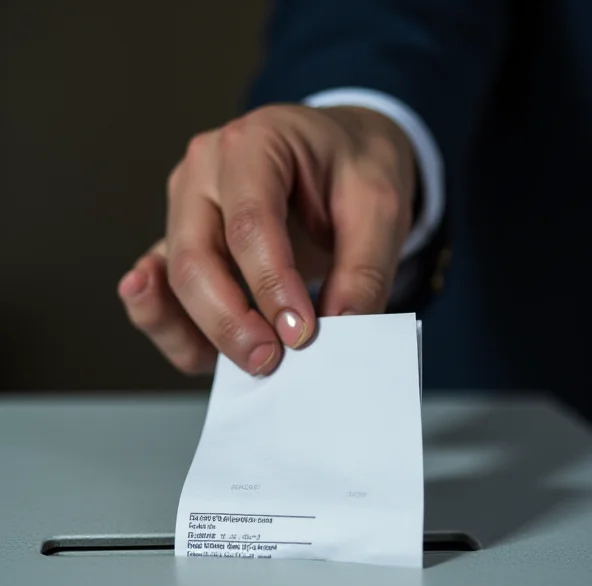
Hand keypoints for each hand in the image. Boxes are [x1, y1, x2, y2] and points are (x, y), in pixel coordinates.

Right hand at [118, 105, 415, 375]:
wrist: (340, 155)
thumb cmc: (353, 168)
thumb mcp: (380, 206)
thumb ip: (364, 267)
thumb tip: (341, 326)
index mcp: (254, 144)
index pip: (250, 223)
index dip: (271, 285)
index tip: (301, 334)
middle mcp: (203, 173)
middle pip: (196, 258)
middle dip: (230, 320)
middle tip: (271, 359)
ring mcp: (184, 211)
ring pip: (176, 284)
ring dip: (209, 333)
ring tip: (254, 363)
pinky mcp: (181, 248)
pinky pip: (166, 298)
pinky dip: (180, 334)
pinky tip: (201, 356)